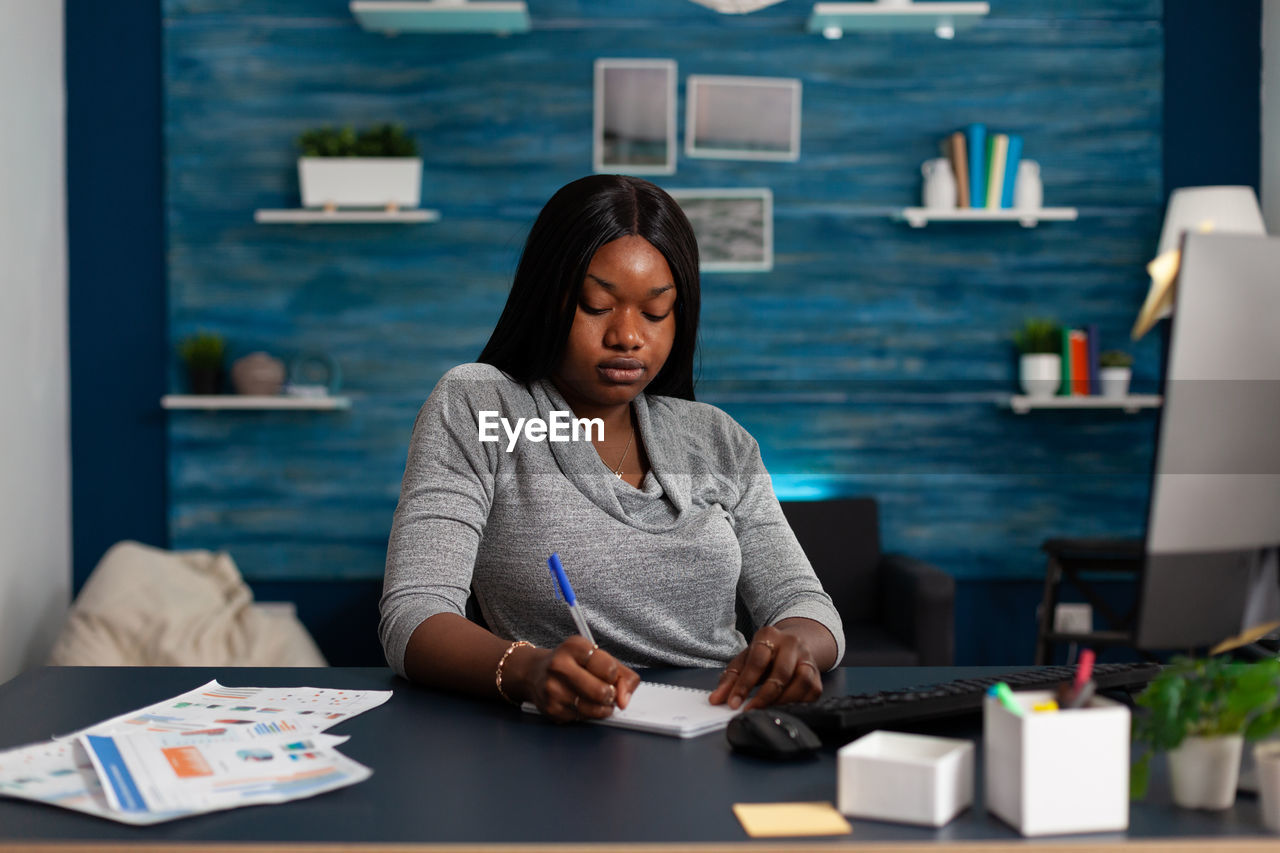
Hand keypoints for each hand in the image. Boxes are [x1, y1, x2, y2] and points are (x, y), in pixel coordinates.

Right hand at [522, 635, 640, 722]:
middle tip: (606, 691)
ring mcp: (553, 689)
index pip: (609, 668)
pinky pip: (582, 718)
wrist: (535, 673)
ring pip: (594, 709)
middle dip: (610, 695)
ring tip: (597, 699)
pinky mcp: (551, 709)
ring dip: (603, 708)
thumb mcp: (597, 656)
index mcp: (574, 647)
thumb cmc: (572, 664)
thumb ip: (622, 674)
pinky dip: (588, 714)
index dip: (615, 676)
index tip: (610, 675)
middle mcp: (560, 666)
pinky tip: (581, 703)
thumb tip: (624, 700)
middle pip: (602, 692)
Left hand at [708, 625, 822, 710]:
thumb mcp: (744, 660)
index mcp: (769, 635)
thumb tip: (716, 700)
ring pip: (802, 681)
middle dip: (764, 696)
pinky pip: (812, 693)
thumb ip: (730, 679)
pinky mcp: (818, 675)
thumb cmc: (764, 655)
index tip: (734, 703)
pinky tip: (782, 709)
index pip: (757, 661)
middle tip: (750, 711)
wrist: (791, 645)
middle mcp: (792, 644)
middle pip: (782, 672)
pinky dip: (797, 704)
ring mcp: (808, 658)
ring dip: (783, 701)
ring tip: (766, 711)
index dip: (744, 684)